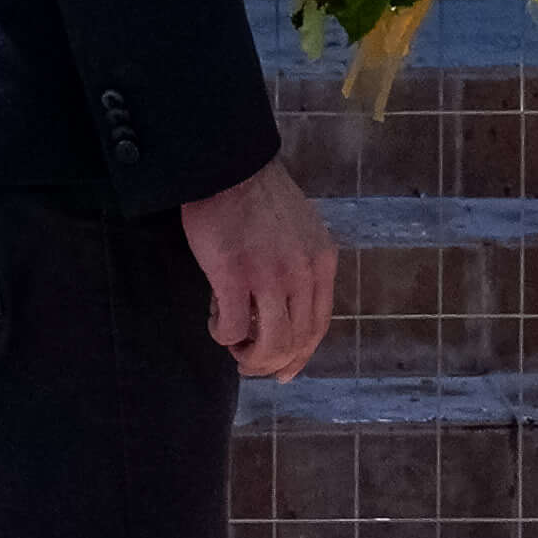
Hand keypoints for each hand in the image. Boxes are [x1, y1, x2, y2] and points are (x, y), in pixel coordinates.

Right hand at [176, 156, 340, 384]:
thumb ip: (301, 265)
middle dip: (271, 362)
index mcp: (321, 262)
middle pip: (296, 341)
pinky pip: (234, 327)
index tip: (285, 372)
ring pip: (270, 342)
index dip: (300, 356)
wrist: (229, 166)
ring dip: (249, 356)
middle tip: (248, 362)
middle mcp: (303, 273)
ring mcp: (270, 275)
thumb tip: (289, 306)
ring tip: (233, 346)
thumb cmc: (257, 195)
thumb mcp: (300, 230)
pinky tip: (215, 320)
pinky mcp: (235, 275)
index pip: (318, 325)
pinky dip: (223, 335)